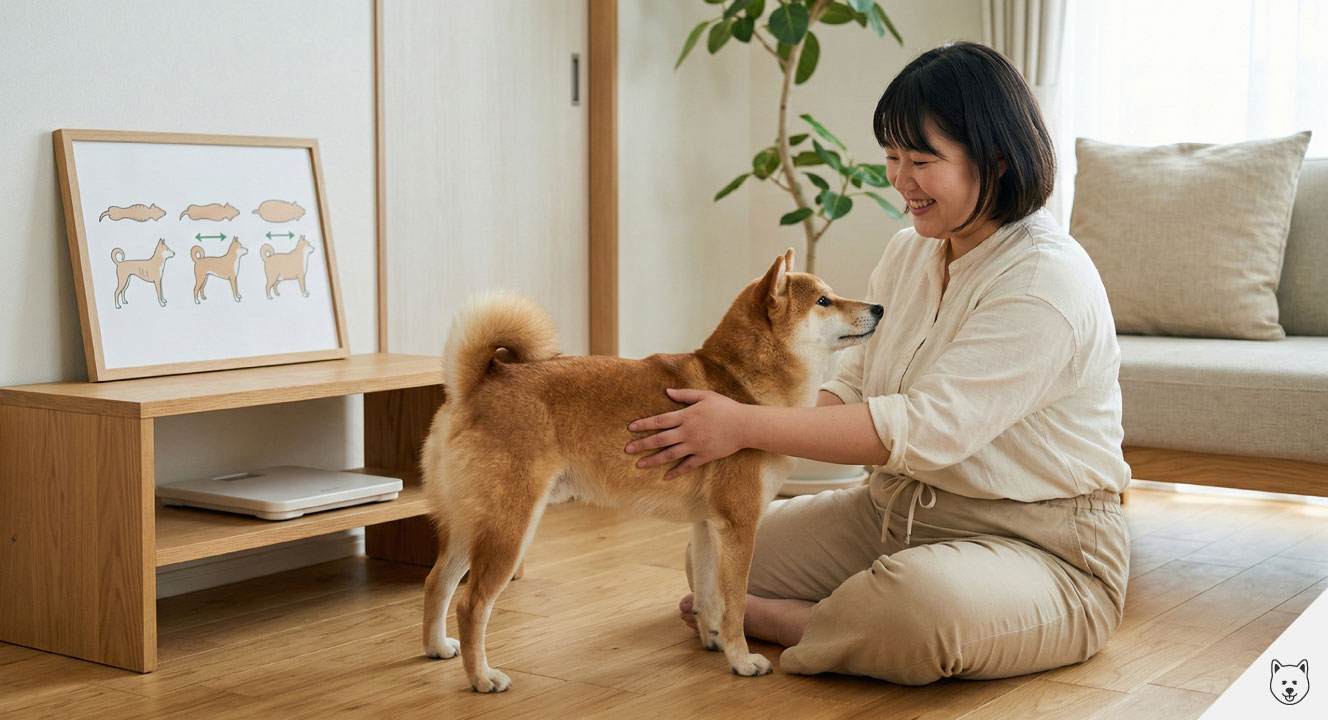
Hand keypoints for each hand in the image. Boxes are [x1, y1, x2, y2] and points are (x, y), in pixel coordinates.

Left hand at [625, 388, 747, 479]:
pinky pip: (687, 466)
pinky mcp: (704, 456)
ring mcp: (695, 446)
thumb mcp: (705, 396)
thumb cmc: (725, 408)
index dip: (644, 424)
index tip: (630, 428)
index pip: (659, 421)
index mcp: (686, 416)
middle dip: (642, 444)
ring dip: (653, 460)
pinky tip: (665, 477)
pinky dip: (676, 472)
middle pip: (660, 439)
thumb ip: (685, 395)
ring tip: (639, 465)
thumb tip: (667, 391)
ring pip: (669, 455)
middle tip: (627, 450)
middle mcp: (687, 432)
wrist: (744, 425)